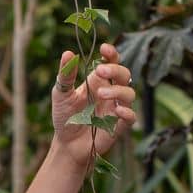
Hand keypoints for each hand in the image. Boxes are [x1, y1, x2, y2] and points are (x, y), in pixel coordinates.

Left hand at [51, 43, 136, 169]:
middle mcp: (111, 92)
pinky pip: (131, 117)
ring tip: (101, 94)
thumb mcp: (61, 94)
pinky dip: (127, 112)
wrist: (66, 144)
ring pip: (129, 94)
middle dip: (115, 70)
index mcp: (98, 81)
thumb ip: (66, 75)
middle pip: (124, 75)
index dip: (112, 54)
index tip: (104, 48)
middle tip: (99, 71)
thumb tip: (68, 53)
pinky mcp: (118, 126)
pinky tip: (117, 110)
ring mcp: (116, 109)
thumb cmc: (65, 117)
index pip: (112, 62)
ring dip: (117, 91)